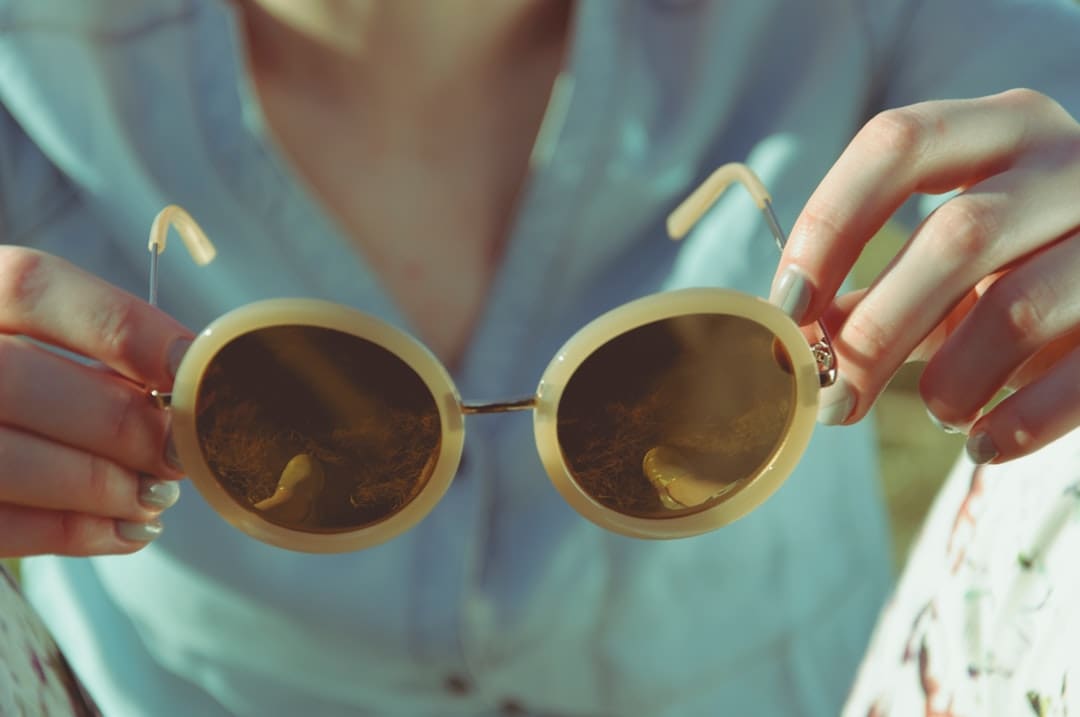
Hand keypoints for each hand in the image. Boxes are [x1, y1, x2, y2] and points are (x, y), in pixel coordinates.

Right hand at [0, 247, 190, 556]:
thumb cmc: (34, 391)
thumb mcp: (49, 348)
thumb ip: (100, 357)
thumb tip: (186, 390)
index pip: (32, 287)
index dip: (121, 327)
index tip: (188, 366)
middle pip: (17, 380)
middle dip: (117, 424)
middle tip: (178, 452)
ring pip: (6, 461)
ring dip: (100, 486)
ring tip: (156, 497)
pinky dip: (72, 533)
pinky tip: (128, 531)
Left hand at [770, 88, 1079, 464]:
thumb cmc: (1022, 269)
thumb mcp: (946, 266)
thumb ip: (867, 292)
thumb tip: (788, 340)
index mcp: (1004, 128)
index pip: (897, 144)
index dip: (829, 225)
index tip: (787, 306)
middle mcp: (1070, 165)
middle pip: (955, 237)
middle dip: (877, 329)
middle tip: (833, 396)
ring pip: (1016, 310)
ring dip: (951, 383)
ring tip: (938, 410)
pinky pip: (1078, 377)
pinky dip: (1016, 423)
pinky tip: (984, 443)